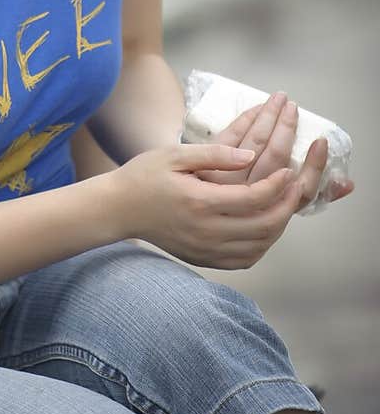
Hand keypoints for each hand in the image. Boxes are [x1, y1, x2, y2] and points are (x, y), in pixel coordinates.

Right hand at [112, 141, 307, 269]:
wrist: (118, 209)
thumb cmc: (145, 175)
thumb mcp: (175, 154)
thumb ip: (215, 153)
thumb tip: (252, 154)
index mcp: (199, 202)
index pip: (254, 197)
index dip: (278, 185)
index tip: (289, 171)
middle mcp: (205, 231)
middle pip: (263, 226)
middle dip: (286, 206)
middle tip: (295, 187)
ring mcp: (204, 250)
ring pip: (259, 246)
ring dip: (278, 227)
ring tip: (284, 205)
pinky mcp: (203, 260)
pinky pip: (244, 260)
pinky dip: (262, 246)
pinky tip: (265, 227)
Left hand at [197, 91, 353, 208]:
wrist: (194, 208)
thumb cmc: (243, 201)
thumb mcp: (281, 204)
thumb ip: (313, 193)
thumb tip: (347, 184)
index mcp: (271, 208)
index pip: (301, 189)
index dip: (314, 165)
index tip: (320, 142)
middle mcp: (251, 195)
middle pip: (276, 158)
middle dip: (287, 129)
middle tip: (294, 108)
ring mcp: (227, 180)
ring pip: (254, 142)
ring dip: (269, 117)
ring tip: (280, 100)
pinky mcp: (208, 164)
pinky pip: (231, 134)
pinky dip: (247, 118)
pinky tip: (258, 107)